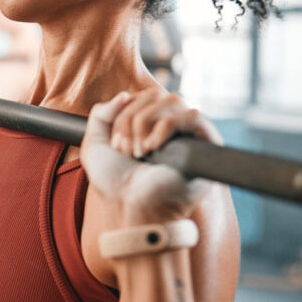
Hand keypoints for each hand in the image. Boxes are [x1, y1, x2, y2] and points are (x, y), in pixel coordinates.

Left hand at [80, 89, 220, 224]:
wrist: (130, 208)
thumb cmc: (116, 184)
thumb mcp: (95, 145)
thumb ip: (101, 114)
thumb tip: (125, 94)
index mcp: (151, 124)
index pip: (142, 95)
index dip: (124, 113)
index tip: (117, 145)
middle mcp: (173, 126)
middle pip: (155, 94)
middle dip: (132, 119)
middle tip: (127, 150)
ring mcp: (190, 134)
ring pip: (172, 100)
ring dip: (146, 123)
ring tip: (140, 151)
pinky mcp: (207, 144)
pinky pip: (192, 115)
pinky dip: (166, 126)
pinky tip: (154, 148)